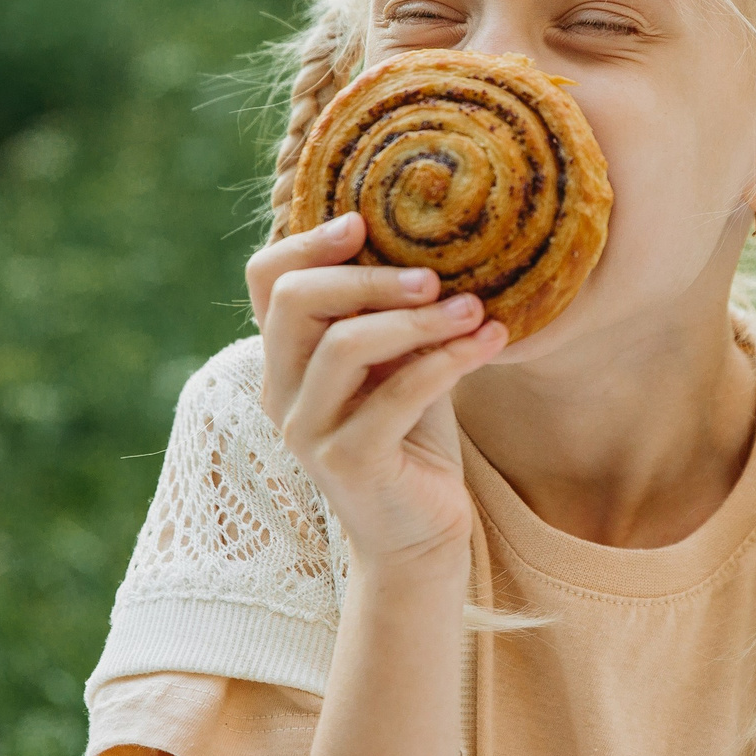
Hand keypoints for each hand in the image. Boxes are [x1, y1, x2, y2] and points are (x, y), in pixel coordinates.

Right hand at [245, 211, 508, 571]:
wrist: (421, 535)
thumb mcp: (396, 363)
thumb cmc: (412, 437)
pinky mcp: (349, 461)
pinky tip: (490, 342)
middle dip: (368, 276)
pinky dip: (448, 360)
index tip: (362, 221)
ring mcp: (308, 429)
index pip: (265, 280)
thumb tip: (432, 240)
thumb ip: (391, 313)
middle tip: (435, 275)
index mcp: (285, 358)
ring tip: (475, 308)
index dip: (306, 242)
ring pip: (346, 344)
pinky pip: (396, 394)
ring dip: (419, 319)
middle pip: (296, 301)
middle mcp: (281, 391)